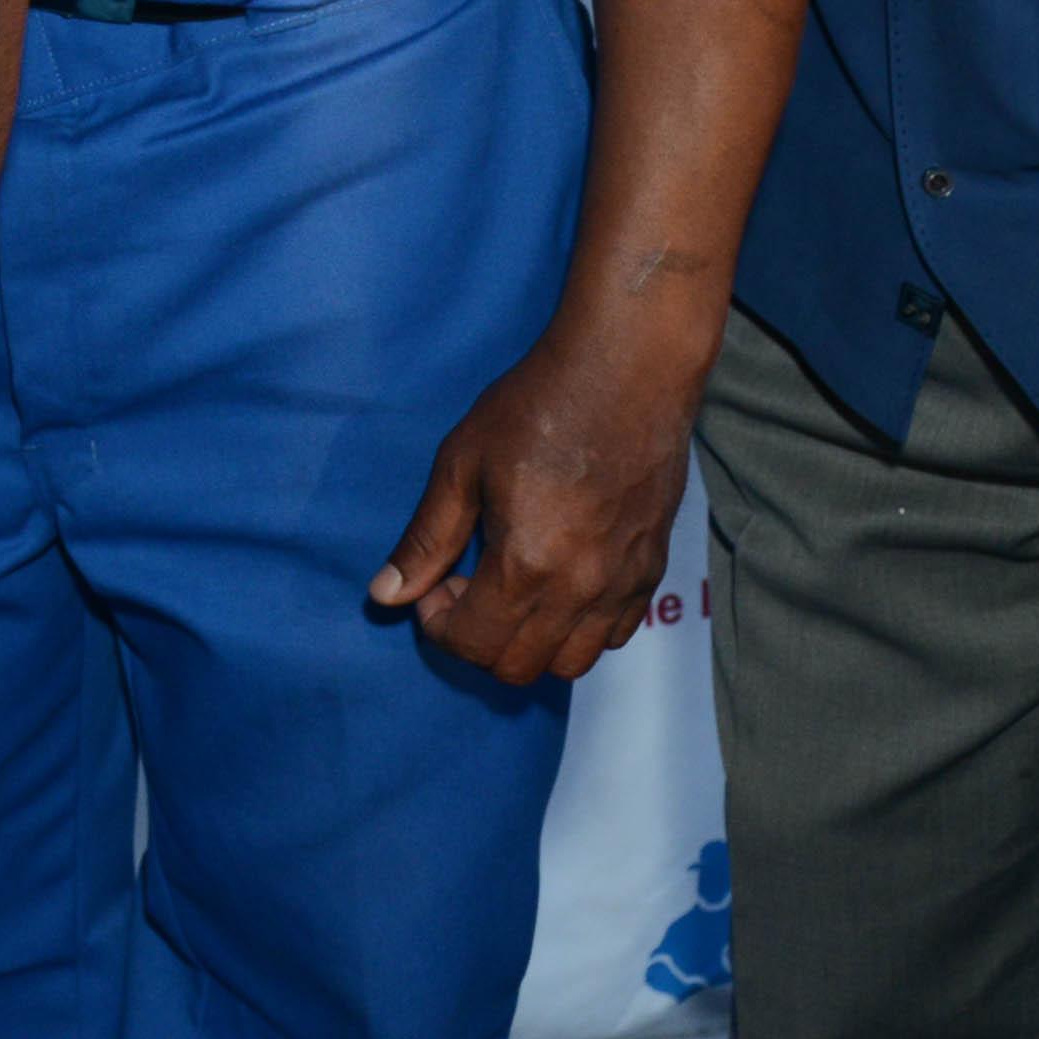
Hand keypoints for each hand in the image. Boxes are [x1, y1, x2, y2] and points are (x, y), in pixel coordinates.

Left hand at [368, 317, 710, 684]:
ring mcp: (625, 584)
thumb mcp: (461, 464)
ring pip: (572, 663)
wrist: (627, 371)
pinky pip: (615, 635)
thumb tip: (385, 595)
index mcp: (527, 565)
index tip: (435, 583)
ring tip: (513, 586)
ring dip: (530, 642)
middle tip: (467, 583)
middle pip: (518, 667)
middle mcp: (581, 590)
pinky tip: (559, 581)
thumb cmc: (536, 406)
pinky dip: (579, 629)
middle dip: (478, 638)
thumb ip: (426, 539)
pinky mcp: (653, 570)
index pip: (473, 645)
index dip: (438, 624)